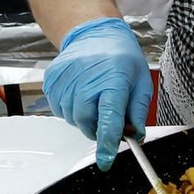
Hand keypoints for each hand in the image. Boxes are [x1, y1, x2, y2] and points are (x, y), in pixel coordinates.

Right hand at [42, 17, 151, 170]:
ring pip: (71, 118)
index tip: (106, 160)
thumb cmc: (120, 56)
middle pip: (86, 122)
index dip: (107, 142)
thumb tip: (135, 134)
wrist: (93, 33)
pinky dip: (70, 109)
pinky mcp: (52, 80)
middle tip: (105, 117)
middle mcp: (86, 80)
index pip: (109, 118)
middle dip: (96, 128)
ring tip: (93, 98)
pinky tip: (80, 94)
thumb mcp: (140, 81)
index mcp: (113, 80)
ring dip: (84, 118)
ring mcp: (66, 80)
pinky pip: (59, 108)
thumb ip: (138, 110)